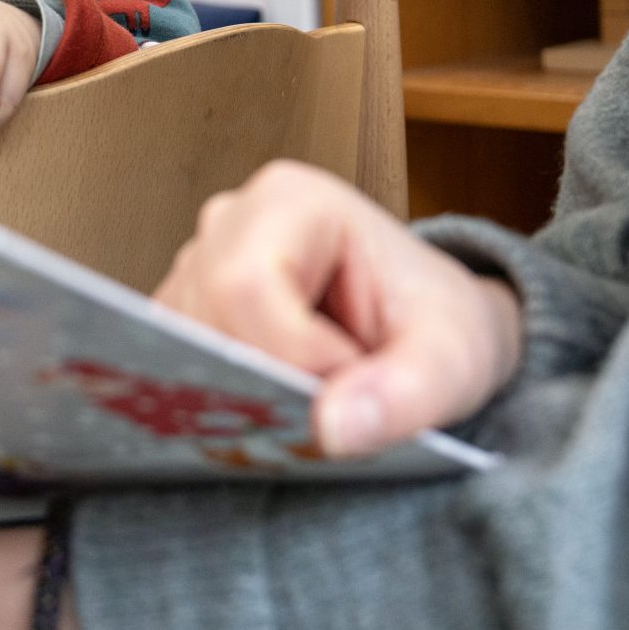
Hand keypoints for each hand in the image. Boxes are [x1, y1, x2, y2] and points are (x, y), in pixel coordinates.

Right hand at [156, 161, 525, 455]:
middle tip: (332, 400)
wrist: (430, 332)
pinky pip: (172, 369)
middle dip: (263, 381)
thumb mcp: (456, 361)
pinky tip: (272, 406)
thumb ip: (406, 393)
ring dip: (241, 396)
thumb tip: (333, 429)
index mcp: (294, 200)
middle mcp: (231, 223)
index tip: (352, 379)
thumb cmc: (442, 329)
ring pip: (182, 350)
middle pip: (205, 319)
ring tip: (310, 398)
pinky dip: (219, 402)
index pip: (247, 285)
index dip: (291, 354)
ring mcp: (199, 269)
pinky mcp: (187, 316)